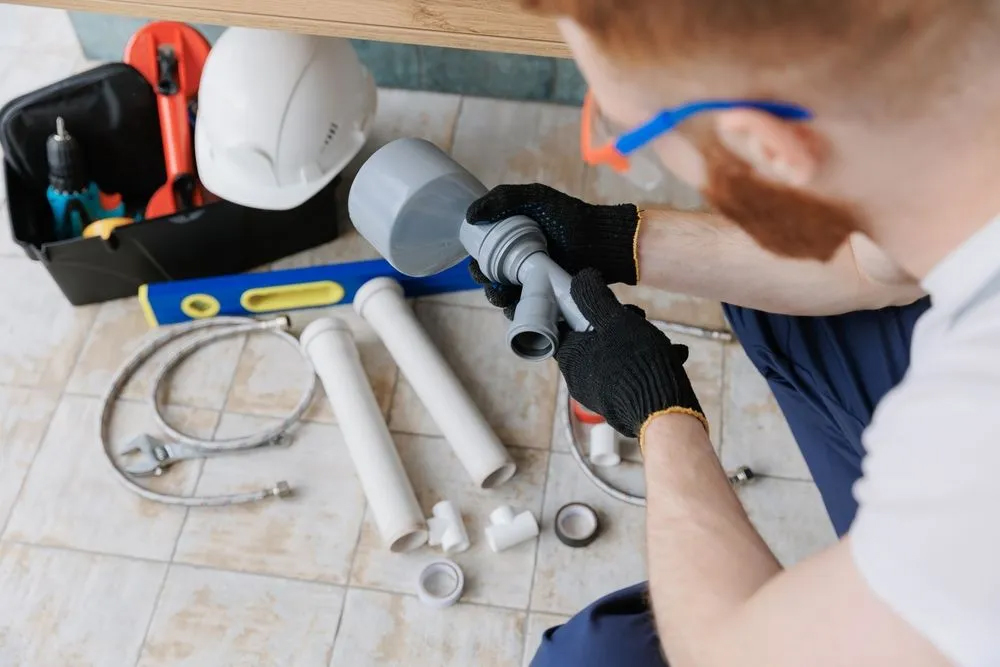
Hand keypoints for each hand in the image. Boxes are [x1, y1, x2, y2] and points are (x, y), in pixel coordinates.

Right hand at [467, 183, 639, 318]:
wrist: (601, 241)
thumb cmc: (569, 217)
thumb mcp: (535, 199)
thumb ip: (502, 199)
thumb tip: (470, 217)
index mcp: (511, 240)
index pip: (485, 255)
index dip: (477, 262)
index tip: (478, 265)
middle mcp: (519, 262)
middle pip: (491, 278)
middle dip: (485, 283)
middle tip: (492, 282)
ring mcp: (533, 282)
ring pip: (506, 297)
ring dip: (498, 300)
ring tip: (504, 297)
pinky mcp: (547, 299)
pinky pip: (526, 310)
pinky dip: (518, 313)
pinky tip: (518, 309)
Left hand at [557, 268, 706, 439]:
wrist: (665, 413)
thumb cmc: (636, 364)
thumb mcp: (615, 320)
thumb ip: (595, 298)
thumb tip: (581, 278)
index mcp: (571, 357)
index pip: (562, 325)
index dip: (580, 307)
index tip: (601, 300)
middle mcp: (580, 378)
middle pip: (593, 338)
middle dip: (618, 323)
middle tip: (637, 318)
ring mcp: (601, 392)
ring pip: (616, 354)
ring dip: (639, 341)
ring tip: (659, 339)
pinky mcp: (622, 402)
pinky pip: (631, 373)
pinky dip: (649, 361)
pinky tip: (672, 356)